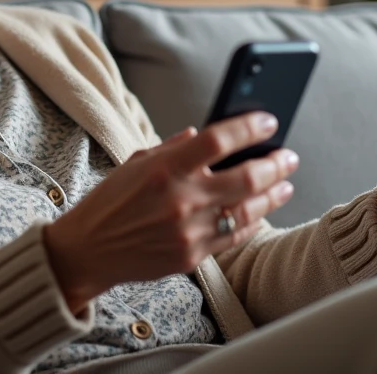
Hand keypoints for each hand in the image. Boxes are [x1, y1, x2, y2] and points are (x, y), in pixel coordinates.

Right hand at [43, 113, 298, 312]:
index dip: (249, 128)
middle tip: (289, 156)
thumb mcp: (136, 162)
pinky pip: (233, 236)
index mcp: (164, 168)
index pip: (218, 140)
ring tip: (285, 184)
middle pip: (246, 177)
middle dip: (275, 164)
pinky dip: (252, 222)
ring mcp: (188, 230)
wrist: (88, 250)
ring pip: (248, 210)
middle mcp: (180, 198)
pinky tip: (261, 212)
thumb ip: (172, 148)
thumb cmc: (111, 201)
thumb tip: (203, 135)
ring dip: (273, 195)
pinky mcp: (191, 256)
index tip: (268, 121)